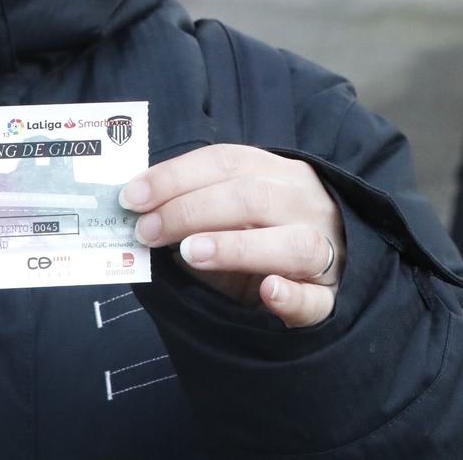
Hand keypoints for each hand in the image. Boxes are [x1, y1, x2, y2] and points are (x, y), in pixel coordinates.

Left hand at [126, 145, 347, 328]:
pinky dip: (291, 295)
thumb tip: (138, 212)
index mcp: (282, 175)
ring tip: (190, 253)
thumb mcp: (233, 216)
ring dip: (236, 245)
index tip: (132, 196)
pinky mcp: (330, 300)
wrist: (323, 281)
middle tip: (146, 231)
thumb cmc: (264, 244)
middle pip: (251, 196)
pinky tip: (268, 291)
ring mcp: (327, 252)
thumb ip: (196, 211)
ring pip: (291, 243)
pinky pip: (315, 299)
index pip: (227, 162)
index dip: (176, 176)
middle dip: (190, 210)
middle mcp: (308, 204)